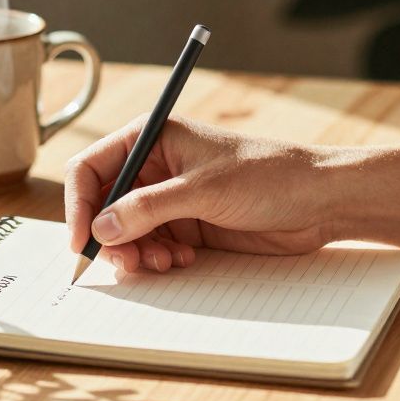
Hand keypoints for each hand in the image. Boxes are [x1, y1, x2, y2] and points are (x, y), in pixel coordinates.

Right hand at [64, 115, 339, 272]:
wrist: (321, 200)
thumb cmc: (269, 175)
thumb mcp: (204, 190)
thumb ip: (148, 209)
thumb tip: (101, 229)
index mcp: (152, 138)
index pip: (91, 168)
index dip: (79, 204)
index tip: (81, 241)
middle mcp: (156, 166)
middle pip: (104, 205)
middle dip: (109, 237)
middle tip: (126, 263)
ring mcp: (171, 198)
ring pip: (127, 232)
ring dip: (136, 252)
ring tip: (163, 262)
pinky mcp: (189, 225)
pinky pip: (153, 246)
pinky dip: (158, 258)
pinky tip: (183, 260)